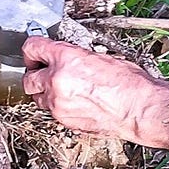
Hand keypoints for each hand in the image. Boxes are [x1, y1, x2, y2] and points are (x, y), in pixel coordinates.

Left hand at [22, 36, 168, 147]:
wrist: (140, 109)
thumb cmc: (130, 84)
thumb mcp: (101, 57)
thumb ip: (75, 57)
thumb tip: (64, 58)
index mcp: (66, 58)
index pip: (32, 48)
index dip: (33, 49)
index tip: (35, 52)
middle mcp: (56, 81)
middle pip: (28, 78)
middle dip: (35, 74)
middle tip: (43, 71)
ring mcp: (58, 104)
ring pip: (38, 98)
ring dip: (44, 92)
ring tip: (60, 89)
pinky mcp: (65, 121)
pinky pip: (52, 111)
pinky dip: (57, 106)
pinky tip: (73, 102)